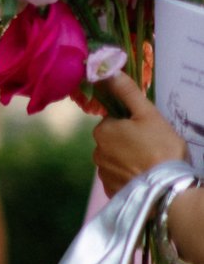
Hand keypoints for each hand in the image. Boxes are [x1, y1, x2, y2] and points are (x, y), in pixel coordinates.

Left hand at [93, 74, 187, 194]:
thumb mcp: (148, 114)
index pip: (114, 121)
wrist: (167, 190)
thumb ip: (127, 92)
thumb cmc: (160, 148)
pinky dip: (129, 177)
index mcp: (102, 131)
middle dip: (130, 142)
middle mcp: (96, 152)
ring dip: (129, 160)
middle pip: (114, 141)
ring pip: (116, 160)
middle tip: (153, 148)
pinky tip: (145, 178)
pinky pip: (119, 178)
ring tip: (151, 165)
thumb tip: (107, 71)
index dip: (133, 124)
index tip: (149, 132)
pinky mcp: (111, 191)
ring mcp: (103, 174)